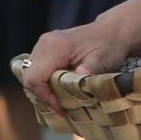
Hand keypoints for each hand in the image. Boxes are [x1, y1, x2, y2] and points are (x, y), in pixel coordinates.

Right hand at [19, 17, 134, 105]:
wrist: (112, 31)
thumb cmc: (109, 46)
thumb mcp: (102, 61)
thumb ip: (88, 72)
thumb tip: (75, 85)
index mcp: (55, 47)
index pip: (35, 77)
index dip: (45, 97)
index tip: (61, 109)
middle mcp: (44, 44)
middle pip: (29, 77)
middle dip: (43, 96)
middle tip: (62, 107)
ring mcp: (43, 44)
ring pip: (31, 74)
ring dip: (43, 90)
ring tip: (61, 100)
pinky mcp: (46, 47)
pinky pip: (36, 69)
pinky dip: (44, 82)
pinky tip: (59, 89)